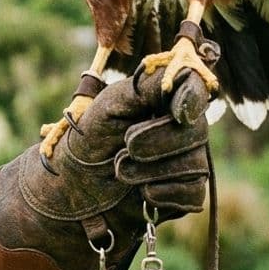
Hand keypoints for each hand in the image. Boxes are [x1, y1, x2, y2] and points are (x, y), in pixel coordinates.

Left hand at [0, 68, 210, 269]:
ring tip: (121, 171)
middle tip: (126, 148)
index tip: (178, 111)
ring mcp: (187, 159)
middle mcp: (181, 126)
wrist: (72, 188)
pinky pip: (194, 193)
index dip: (193, 96)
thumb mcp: (109, 105)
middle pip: (196, 131)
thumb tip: (187, 75)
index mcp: (163, 98)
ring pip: (196, 165)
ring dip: (153, 171)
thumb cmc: (88, 139)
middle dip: (159, 142)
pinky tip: (142, 193)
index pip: (195, 86)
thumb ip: (146, 86)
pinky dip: (165, 194)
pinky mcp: (185, 193)